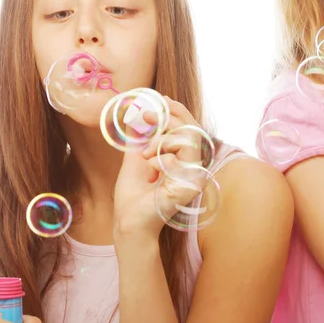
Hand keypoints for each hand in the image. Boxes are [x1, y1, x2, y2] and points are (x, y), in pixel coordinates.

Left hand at [113, 96, 207, 238]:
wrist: (128, 221)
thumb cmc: (133, 196)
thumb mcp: (136, 159)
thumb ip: (141, 138)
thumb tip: (137, 115)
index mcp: (184, 161)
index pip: (191, 129)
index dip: (178, 112)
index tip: (161, 100)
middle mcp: (194, 168)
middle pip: (194, 130)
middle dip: (170, 117)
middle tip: (146, 116)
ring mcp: (195, 176)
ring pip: (190, 139)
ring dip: (163, 139)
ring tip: (145, 153)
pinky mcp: (191, 184)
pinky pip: (181, 156)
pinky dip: (162, 157)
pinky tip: (151, 168)